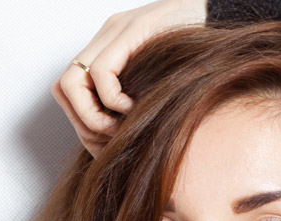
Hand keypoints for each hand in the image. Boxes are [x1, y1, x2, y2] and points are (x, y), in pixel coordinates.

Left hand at [52, 0, 207, 155]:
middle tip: (114, 138)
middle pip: (64, 88)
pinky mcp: (129, 31)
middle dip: (84, 124)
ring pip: (72, 81)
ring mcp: (113, 33)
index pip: (70, 91)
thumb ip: (140, 102)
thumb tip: (124, 140)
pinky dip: (113, 101)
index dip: (82, 125)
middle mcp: (103, 40)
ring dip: (93, 116)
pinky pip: (102, 72)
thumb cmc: (198, 55)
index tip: (106, 146)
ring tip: (122, 127)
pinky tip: (135, 109)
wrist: (216, 13)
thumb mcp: (161, 85)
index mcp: (107, 52)